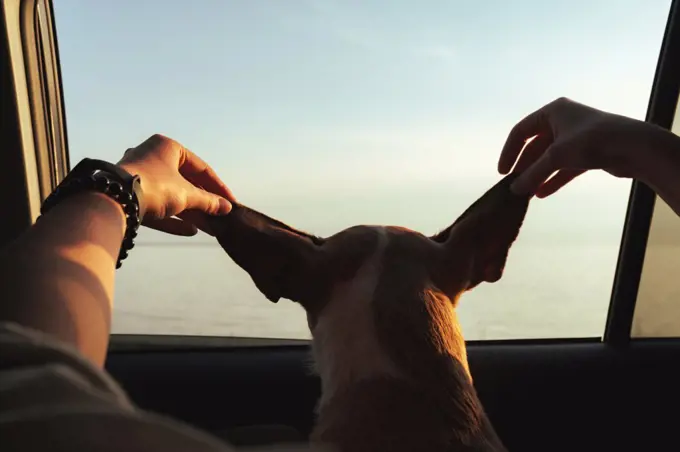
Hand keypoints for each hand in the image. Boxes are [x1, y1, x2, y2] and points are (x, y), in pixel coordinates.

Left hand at [117, 134, 235, 235]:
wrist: (114, 201)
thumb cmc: (154, 187)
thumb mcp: (187, 194)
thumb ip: (208, 201)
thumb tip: (226, 208)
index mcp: (167, 147)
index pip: (200, 168)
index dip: (218, 187)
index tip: (230, 202)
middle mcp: (152, 158)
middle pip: (186, 183)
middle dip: (204, 203)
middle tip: (220, 216)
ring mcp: (139, 177)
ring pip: (172, 197)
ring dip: (191, 213)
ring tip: (210, 228)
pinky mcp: (131, 197)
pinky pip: (157, 208)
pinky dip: (173, 219)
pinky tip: (191, 231)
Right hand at [498, 97, 667, 196]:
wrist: (634, 147)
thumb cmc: (592, 141)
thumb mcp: (556, 156)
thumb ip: (533, 173)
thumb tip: (514, 190)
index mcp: (552, 112)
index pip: (521, 132)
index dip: (509, 152)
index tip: (503, 172)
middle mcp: (562, 121)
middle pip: (535, 147)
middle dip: (525, 167)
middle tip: (514, 186)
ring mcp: (575, 138)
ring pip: (549, 159)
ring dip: (538, 175)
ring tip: (526, 193)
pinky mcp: (587, 153)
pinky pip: (563, 168)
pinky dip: (553, 180)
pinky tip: (542, 194)